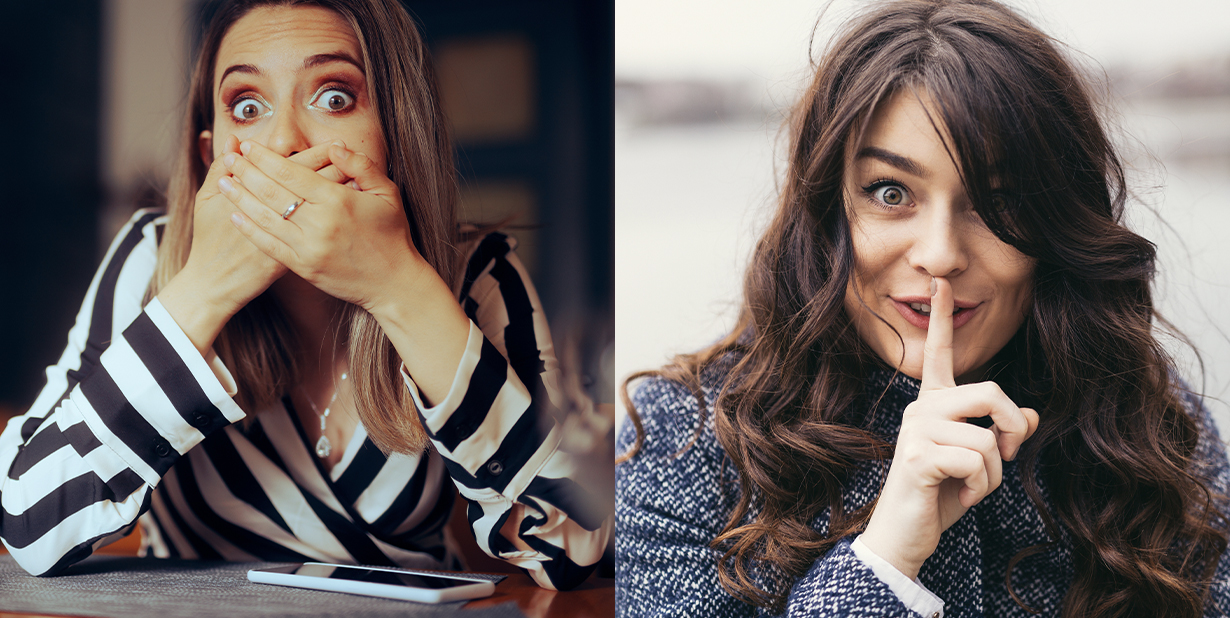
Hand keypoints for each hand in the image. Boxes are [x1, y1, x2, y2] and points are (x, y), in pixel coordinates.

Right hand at [156, 137, 354, 354]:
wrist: (214, 283)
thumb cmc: (208, 237)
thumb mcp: (207, 200)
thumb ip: (220, 168)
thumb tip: (234, 141)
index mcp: (255, 195)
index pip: (294, 167)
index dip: (317, 154)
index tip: (336, 143)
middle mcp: (277, 216)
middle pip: (315, 186)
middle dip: (337, 169)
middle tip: (355, 156)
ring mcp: (289, 239)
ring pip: (323, 210)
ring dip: (341, 192)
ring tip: (359, 178)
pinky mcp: (296, 259)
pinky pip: (325, 234)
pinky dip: (338, 221)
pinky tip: (352, 212)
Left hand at [219, 140, 430, 312]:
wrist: (394, 283)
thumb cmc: (392, 235)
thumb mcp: (387, 194)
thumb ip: (361, 166)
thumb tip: (335, 147)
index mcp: (338, 201)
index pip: (291, 172)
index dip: (266, 158)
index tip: (249, 146)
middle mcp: (320, 223)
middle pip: (272, 191)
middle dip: (246, 171)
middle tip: (228, 157)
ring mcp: (309, 247)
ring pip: (265, 217)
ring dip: (240, 197)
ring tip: (223, 181)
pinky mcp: (304, 267)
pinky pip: (269, 244)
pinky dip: (250, 229)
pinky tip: (235, 215)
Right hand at [859, 277, 1039, 578]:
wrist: (905, 535)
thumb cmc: (940, 495)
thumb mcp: (979, 463)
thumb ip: (1001, 434)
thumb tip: (1028, 415)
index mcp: (933, 404)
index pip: (940, 354)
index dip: (941, 318)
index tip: (940, 283)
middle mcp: (921, 409)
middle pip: (991, 392)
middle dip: (1013, 428)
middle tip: (1007, 456)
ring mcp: (917, 431)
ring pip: (989, 437)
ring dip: (996, 473)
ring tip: (974, 488)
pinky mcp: (919, 457)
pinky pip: (978, 460)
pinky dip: (982, 488)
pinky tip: (963, 498)